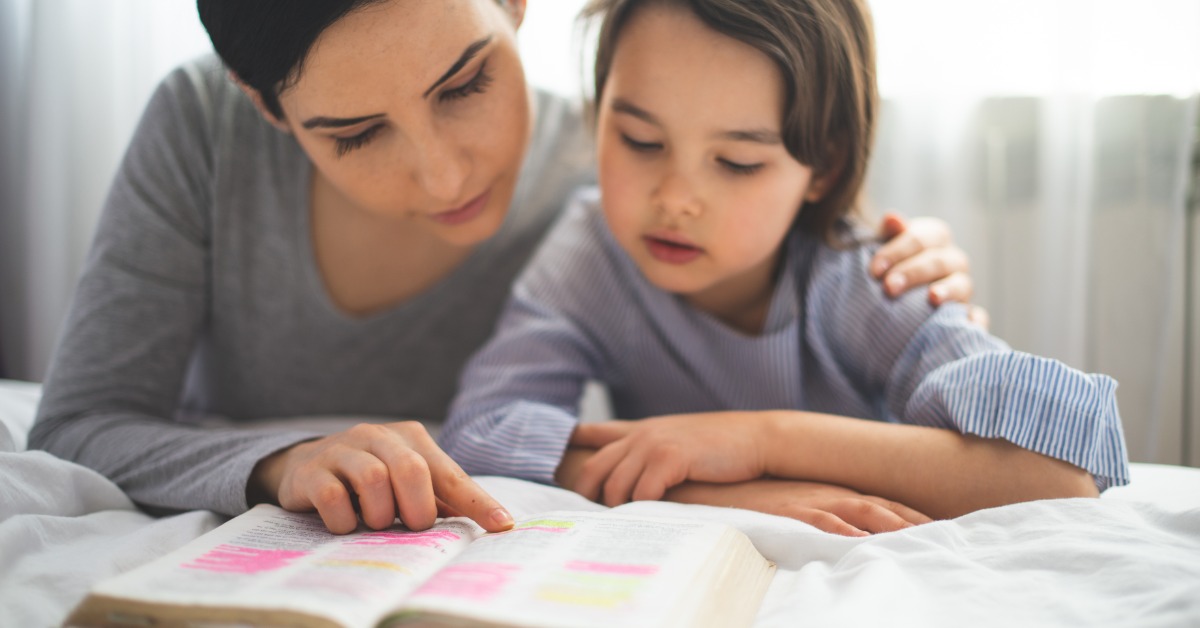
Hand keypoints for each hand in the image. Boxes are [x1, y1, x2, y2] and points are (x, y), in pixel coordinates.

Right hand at [250, 422, 512, 534]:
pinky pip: (332, 497)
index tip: (502, 525)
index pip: (450, 473)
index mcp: (411, 438)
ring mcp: (341, 449)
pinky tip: (347, 525)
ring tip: (377, 524)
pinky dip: (345, 520)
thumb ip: (444, 497)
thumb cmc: (371, 479)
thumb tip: (494, 521)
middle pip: (411, 469)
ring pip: (373, 478)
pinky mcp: (310, 471)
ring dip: (381, 515)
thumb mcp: (409, 482)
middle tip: (414, 527)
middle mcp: (377, 436)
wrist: (305, 466)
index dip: (476, 502)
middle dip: (418, 508)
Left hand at [571, 414, 769, 505]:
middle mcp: (642, 434)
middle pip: (595, 466)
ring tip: (623, 523)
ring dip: (617, 507)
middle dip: (587, 494)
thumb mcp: (679, 438)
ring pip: (615, 484)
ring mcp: (654, 444)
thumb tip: (633, 472)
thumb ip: (653, 449)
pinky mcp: (671, 458)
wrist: (756, 438)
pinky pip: (643, 491)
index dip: (572, 443)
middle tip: (591, 515)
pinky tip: (648, 517)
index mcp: (642, 429)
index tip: (554, 458)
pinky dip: (642, 508)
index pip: (595, 432)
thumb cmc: (721, 444)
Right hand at [665, 478, 932, 535]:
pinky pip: (819, 520)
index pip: (879, 505)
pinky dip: (843, 531)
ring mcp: (805, 499)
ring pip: (858, 511)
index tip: (940, 529)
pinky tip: (861, 543)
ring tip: (919, 540)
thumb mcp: (785, 513)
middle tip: (949, 535)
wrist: (703, 481)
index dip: (909, 516)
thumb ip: (812, 524)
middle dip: (913, 521)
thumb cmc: (745, 503)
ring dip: (889, 525)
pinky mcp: (784, 509)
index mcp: (826, 494)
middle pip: (879, 507)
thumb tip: (840, 544)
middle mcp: (822, 493)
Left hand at [872, 213, 989, 327]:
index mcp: (935, 238)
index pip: (921, 239)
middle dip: (913, 273)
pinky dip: (976, 319)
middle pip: (939, 262)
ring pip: (962, 285)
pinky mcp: (966, 311)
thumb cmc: (891, 264)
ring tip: (932, 298)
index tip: (874, 270)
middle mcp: (953, 260)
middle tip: (889, 287)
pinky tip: (969, 323)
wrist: (898, 292)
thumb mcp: (886, 245)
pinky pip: (978, 315)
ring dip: (947, 291)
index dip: (897, 252)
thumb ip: (888, 233)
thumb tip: (891, 218)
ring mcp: (962, 285)